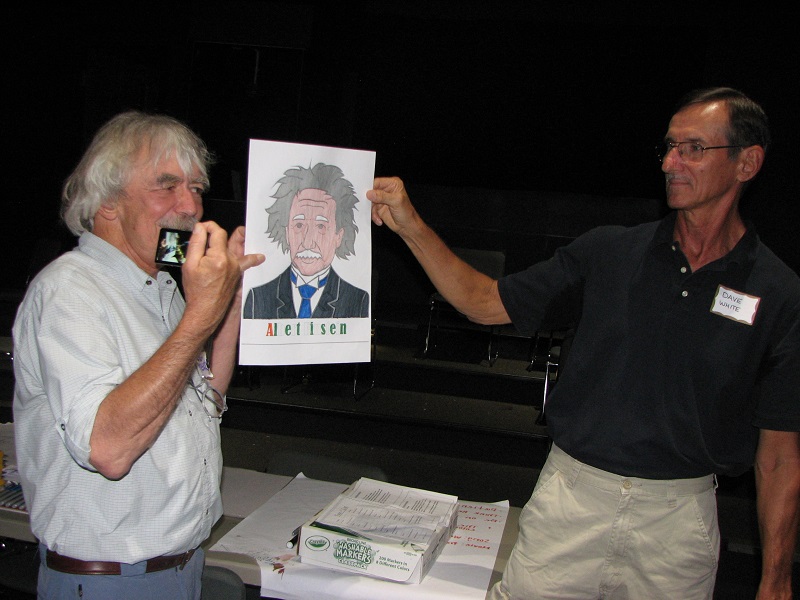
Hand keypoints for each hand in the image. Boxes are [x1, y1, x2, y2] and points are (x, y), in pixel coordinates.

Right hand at [181, 221, 262, 335]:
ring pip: (232, 249)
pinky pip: (245, 262)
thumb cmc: (196, 291)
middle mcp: (231, 262)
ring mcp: (236, 268)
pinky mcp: (238, 274)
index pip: (218, 232)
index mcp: (218, 258)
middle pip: (224, 240)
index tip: (201, 228)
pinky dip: (251, 259)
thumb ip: (196, 244)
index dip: (208, 227)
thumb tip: (200, 228)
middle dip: (213, 236)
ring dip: (225, 245)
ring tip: (234, 237)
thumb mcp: (189, 265)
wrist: (205, 311)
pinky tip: (260, 257)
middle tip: (203, 237)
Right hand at [367, 176, 418, 232]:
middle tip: (370, 206)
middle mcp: (386, 190)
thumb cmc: (406, 213)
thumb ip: (382, 196)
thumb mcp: (396, 202)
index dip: (371, 188)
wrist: (406, 226)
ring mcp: (382, 199)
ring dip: (372, 210)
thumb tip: (370, 193)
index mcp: (392, 184)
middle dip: (370, 200)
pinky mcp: (379, 207)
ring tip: (377, 215)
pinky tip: (379, 219)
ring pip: (370, 201)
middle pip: (371, 191)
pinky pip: (371, 209)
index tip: (366, 195)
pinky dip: (373, 215)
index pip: (378, 182)